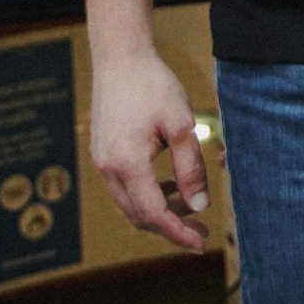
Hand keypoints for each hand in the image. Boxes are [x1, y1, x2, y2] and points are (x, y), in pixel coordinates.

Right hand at [90, 49, 209, 251]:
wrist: (121, 58)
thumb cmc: (154, 86)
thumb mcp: (182, 125)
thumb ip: (190, 168)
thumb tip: (200, 206)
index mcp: (128, 163)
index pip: (154, 214)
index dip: (179, 233)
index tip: (201, 244)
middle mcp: (108, 169)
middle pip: (139, 216)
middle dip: (170, 228)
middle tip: (201, 230)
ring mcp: (101, 163)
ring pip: (130, 205)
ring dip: (159, 212)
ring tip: (190, 207)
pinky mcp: (102, 155)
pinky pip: (124, 188)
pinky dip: (147, 195)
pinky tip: (170, 186)